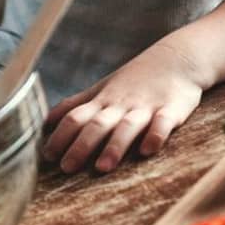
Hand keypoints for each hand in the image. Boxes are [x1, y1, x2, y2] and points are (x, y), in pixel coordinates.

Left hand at [42, 43, 208, 173]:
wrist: (177, 57)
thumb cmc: (135, 78)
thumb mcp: (102, 88)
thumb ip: (76, 105)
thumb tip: (46, 121)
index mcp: (103, 101)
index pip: (75, 117)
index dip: (60, 136)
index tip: (47, 156)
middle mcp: (121, 104)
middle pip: (97, 124)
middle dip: (81, 146)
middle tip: (66, 167)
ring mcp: (146, 106)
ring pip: (127, 126)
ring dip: (114, 146)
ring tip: (102, 167)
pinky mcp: (172, 108)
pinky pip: (163, 123)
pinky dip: (155, 135)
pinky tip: (148, 150)